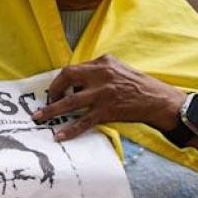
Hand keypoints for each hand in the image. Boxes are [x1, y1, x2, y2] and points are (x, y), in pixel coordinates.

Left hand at [33, 54, 182, 141]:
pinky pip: (83, 121)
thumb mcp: (118, 70)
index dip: (60, 80)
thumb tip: (74, 82)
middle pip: (67, 77)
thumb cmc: (137, 86)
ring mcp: (103, 93)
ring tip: (39, 118)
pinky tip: (59, 135)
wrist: (158, 100)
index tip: (55, 90)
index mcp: (104, 62)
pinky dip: (70, 129)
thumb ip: (98, 72)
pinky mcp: (107, 110)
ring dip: (52, 110)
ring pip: (70, 101)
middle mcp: (102, 75)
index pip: (74, 68)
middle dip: (53, 90)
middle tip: (46, 102)